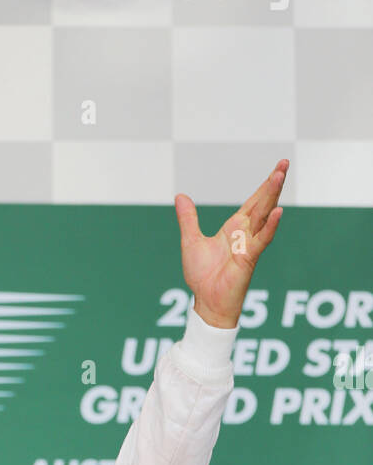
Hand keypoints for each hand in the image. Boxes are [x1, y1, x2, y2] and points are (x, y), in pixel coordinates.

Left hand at [174, 160, 287, 328]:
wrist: (207, 302)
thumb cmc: (203, 276)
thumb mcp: (191, 241)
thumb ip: (188, 219)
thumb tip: (180, 196)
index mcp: (235, 228)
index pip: (254, 201)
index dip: (265, 184)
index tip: (278, 167)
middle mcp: (246, 233)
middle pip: (263, 203)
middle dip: (273, 183)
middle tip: (285, 162)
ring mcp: (250, 244)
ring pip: (265, 215)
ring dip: (273, 196)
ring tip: (280, 175)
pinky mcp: (249, 258)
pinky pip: (262, 240)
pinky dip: (270, 226)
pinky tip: (279, 212)